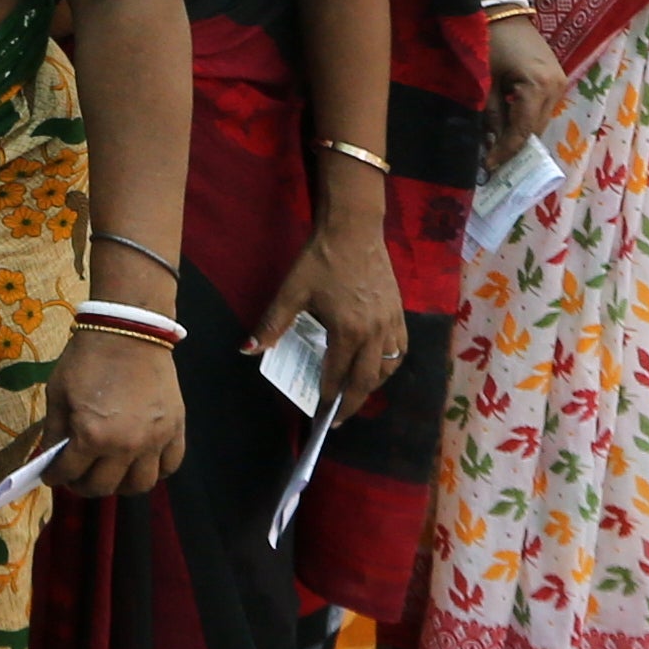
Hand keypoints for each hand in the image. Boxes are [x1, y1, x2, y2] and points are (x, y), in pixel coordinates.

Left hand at [43, 327, 184, 497]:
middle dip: (82, 485)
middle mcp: (125, 446)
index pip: (68, 473)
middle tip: (76, 476)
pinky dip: (155, 470)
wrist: (128, 332)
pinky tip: (140, 462)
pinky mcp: (176, 430)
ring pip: (140, 485)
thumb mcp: (57, 394)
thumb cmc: (87, 360)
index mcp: (92, 436)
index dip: (54, 476)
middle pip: (102, 487)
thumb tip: (51, 456)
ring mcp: (155, 440)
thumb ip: (54, 431)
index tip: (50, 474)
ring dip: (120, 485)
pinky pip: (170, 466)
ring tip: (109, 473)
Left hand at [251, 214, 405, 411]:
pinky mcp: (399, 312)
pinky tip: (377, 367)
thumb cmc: (320, 260)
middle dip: (352, 404)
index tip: (319, 412)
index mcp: (348, 331)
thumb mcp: (291, 292)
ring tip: (355, 394)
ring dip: (371, 385)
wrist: (354, 230)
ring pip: (387, 367)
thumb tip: (249, 350)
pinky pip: (400, 349)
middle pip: (366, 381)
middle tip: (338, 418)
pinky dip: (389, 364)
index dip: (328, 397)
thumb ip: (272, 324)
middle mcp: (374, 333)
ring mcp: (391, 323)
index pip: (338, 375)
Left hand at [485, 16, 565, 154]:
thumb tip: (490, 142)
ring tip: (499, 149)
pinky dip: (527, 120)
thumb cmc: (491, 41)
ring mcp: (560, 83)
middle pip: (536, 129)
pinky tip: (510, 128)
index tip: (490, 167)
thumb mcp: (485, 80)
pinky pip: (542, 108)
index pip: (523, 130)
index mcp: (538, 86)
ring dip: (522, 135)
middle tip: (493, 162)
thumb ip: (490, 113)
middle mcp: (556, 87)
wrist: (506, 11)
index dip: (506, 150)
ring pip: (541, 120)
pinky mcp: (557, 79)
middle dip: (515, 147)